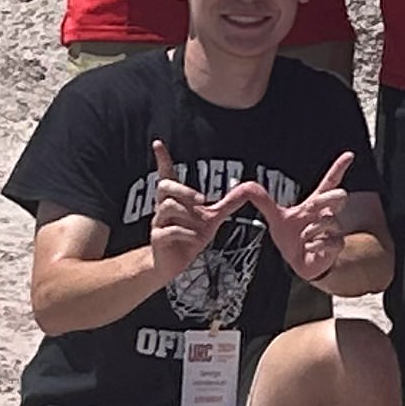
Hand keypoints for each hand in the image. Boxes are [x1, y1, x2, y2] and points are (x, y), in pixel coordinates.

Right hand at [146, 141, 219, 280]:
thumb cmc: (189, 237)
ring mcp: (159, 223)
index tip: (158, 143)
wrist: (173, 263)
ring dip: (188, 216)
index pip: (166, 175)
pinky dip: (186, 234)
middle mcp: (163, 208)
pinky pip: (169, 230)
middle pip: (164, 187)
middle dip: (183, 190)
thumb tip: (246, 190)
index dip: (162, 159)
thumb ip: (227, 204)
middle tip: (202, 200)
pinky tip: (195, 240)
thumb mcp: (211, 219)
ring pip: (167, 208)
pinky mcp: (158, 240)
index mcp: (175, 200)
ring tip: (200, 228)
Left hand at [263, 153, 358, 280]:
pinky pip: (332, 240)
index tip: (348, 155)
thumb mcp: (276, 218)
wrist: (299, 263)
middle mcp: (327, 214)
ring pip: (330, 221)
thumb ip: (263, 201)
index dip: (338, 168)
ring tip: (303, 237)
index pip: (330, 182)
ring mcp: (334, 229)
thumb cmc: (292, 239)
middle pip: (340, 196)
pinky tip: (309, 247)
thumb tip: (247, 185)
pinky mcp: (336, 245)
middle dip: (327, 198)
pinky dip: (317, 244)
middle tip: (311, 206)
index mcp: (315, 204)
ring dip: (312, 229)